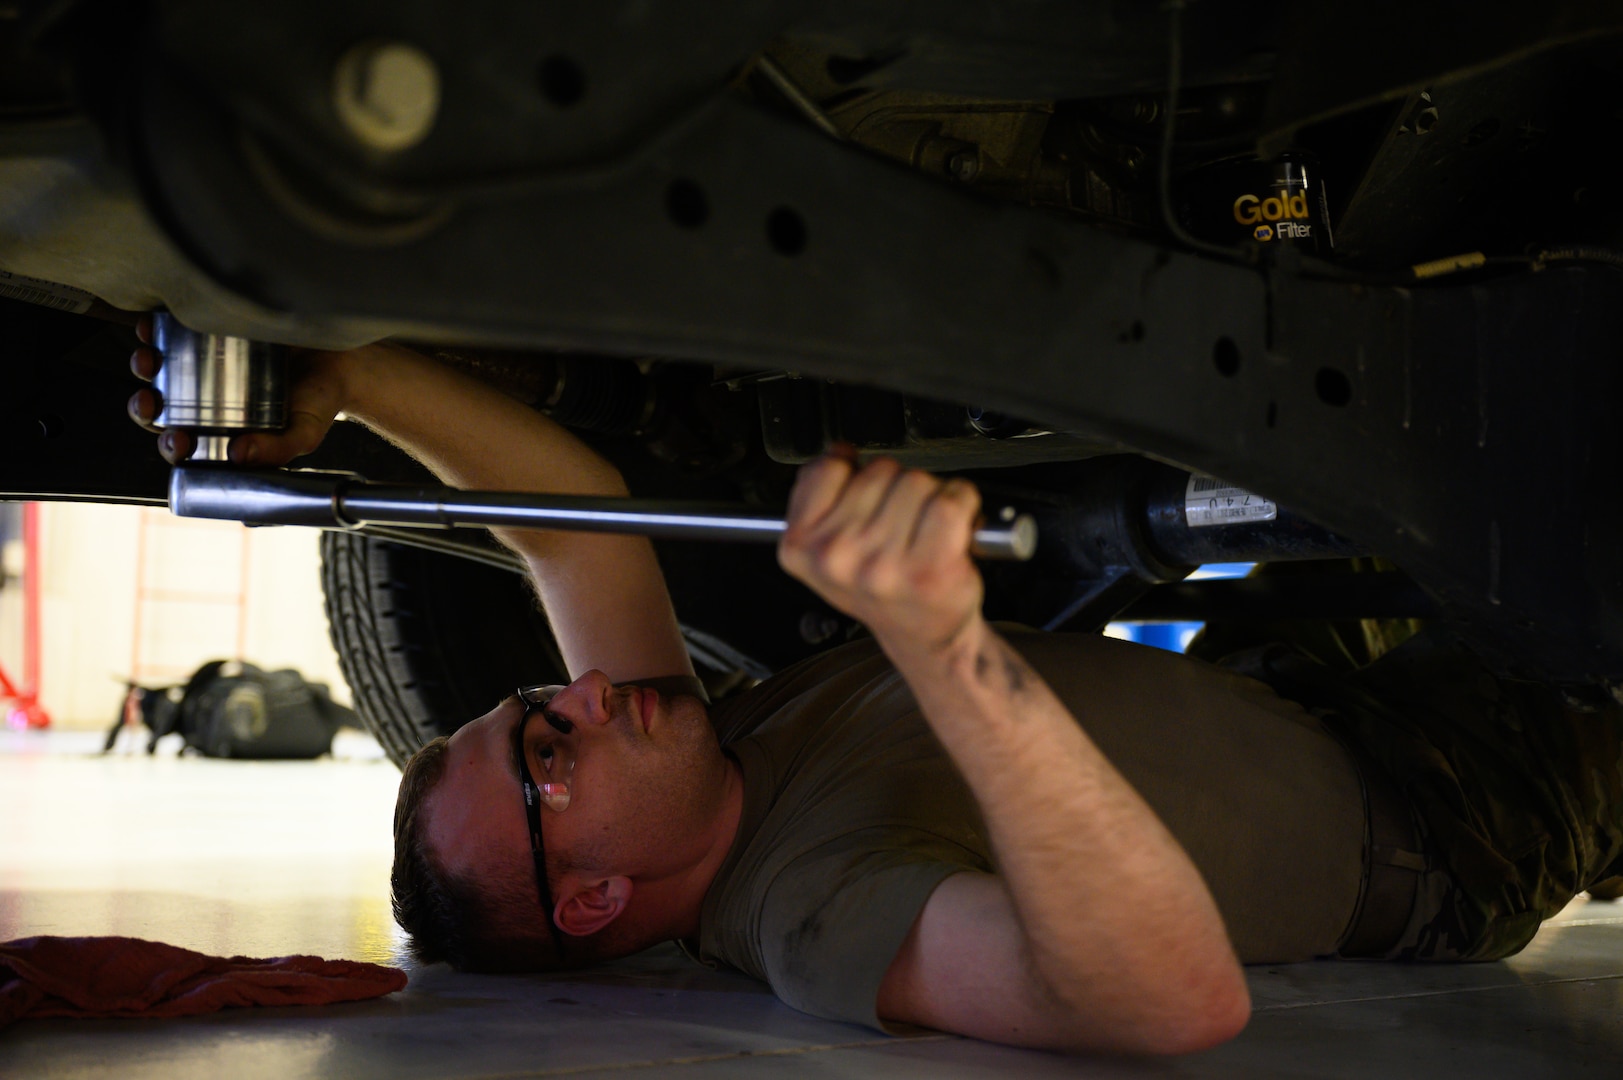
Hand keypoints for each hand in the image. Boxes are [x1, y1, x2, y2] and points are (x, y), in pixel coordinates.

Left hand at [127, 314, 353, 465]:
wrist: (344, 357)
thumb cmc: (323, 400)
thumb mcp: (305, 433)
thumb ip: (278, 450)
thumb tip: (238, 456)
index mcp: (224, 433)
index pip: (186, 446)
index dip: (171, 446)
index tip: (178, 440)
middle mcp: (208, 402)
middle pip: (161, 409)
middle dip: (144, 408)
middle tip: (150, 401)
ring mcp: (205, 366)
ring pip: (160, 371)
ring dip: (144, 367)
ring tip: (149, 360)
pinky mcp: (211, 332)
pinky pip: (172, 333)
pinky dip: (155, 331)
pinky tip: (152, 327)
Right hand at [777, 450, 985, 655]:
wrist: (926, 636)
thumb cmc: (883, 589)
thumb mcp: (826, 548)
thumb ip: (819, 496)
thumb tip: (839, 452)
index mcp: (801, 548)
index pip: (827, 468)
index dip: (853, 477)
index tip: (864, 503)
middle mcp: (837, 557)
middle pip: (878, 470)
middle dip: (896, 489)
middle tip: (901, 527)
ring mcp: (882, 565)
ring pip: (916, 480)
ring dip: (930, 497)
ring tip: (925, 532)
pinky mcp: (930, 568)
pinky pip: (951, 499)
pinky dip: (963, 502)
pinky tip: (954, 530)